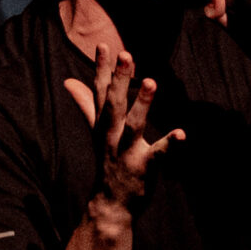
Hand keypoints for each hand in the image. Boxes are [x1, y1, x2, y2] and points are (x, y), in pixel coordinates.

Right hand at [62, 49, 183, 210]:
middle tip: (126, 55)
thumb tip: (69, 81)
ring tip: (151, 81)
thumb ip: (86, 104)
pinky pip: (157, 155)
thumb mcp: (96, 131)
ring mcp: (126, 152)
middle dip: (119, 80)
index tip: (103, 45)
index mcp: (102, 125)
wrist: (111, 204)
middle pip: (114, 104)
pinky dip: (168, 145)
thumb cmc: (108, 162)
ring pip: (133, 125)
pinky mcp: (143, 168)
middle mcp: (111, 136)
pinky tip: (181, 134)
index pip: (100, 92)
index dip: (102, 69)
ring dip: (142, 104)